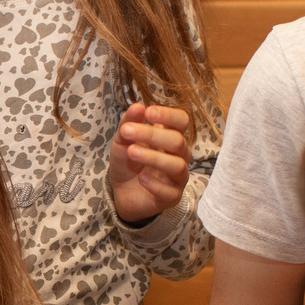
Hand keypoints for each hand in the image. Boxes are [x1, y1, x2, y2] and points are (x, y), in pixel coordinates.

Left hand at [108, 102, 191, 223]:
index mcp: (170, 136)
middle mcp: (179, 155)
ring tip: (132, 152)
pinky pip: (170, 191)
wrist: (122, 192)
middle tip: (127, 131)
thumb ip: (129, 123)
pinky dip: (155, 184)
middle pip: (178, 141)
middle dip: (152, 135)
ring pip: (177, 165)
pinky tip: (141, 178)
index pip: (182, 121)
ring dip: (153, 157)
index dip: (169, 115)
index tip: (148, 113)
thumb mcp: (123, 141)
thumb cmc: (128, 163)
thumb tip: (137, 106)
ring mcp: (178, 177)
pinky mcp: (172, 197)